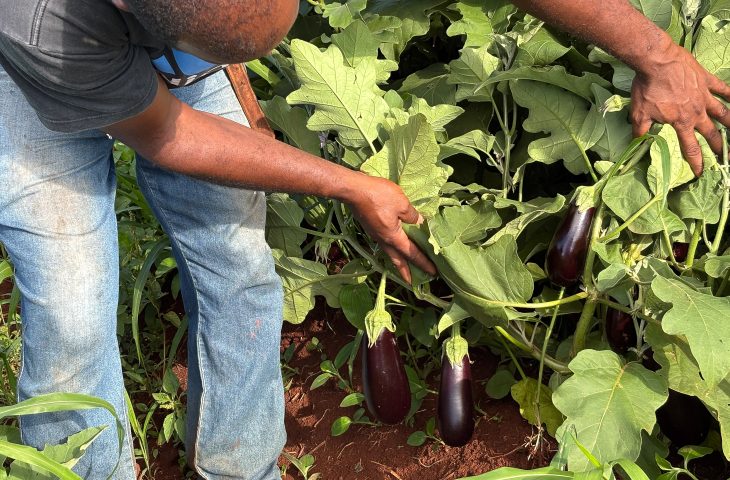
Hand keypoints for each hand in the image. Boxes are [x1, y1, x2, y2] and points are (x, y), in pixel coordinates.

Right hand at [345, 173, 436, 283]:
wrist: (352, 190)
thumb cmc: (378, 196)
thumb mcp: (402, 203)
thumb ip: (413, 216)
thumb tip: (420, 222)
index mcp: (393, 237)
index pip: (412, 253)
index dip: (423, 263)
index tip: (433, 272)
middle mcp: (383, 239)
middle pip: (396, 260)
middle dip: (405, 271)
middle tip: (412, 282)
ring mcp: (375, 234)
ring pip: (389, 251)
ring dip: (397, 260)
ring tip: (403, 265)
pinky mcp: (370, 226)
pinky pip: (383, 241)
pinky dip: (391, 247)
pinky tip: (393, 242)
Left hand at [631, 40, 729, 175]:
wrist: (657, 61)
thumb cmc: (647, 88)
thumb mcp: (638, 113)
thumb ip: (641, 130)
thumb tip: (637, 143)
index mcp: (681, 122)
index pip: (690, 148)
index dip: (696, 162)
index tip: (701, 173)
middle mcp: (696, 112)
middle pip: (711, 133)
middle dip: (719, 147)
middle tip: (725, 158)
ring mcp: (703, 95)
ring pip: (722, 112)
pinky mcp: (706, 80)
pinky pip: (722, 88)